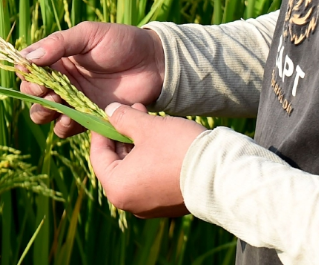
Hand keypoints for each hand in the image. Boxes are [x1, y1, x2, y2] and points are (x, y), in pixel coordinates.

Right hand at [18, 22, 164, 137]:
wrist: (154, 63)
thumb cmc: (122, 42)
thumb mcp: (89, 34)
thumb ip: (59, 43)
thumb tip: (27, 57)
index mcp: (58, 58)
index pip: (30, 69)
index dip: (27, 75)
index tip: (36, 77)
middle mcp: (62, 81)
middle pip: (33, 96)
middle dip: (35, 97)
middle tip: (48, 93)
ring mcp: (74, 101)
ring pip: (45, 115)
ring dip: (46, 113)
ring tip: (60, 105)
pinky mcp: (88, 118)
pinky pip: (66, 128)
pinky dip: (65, 125)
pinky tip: (75, 117)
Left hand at [90, 103, 205, 218]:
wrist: (220, 175)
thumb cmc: (177, 150)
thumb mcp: (147, 127)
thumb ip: (123, 118)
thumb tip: (109, 111)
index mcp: (118, 188)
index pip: (98, 155)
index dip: (102, 131)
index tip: (108, 114)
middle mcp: (130, 203)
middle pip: (117, 163)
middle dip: (124, 134)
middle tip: (134, 111)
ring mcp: (150, 206)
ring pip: (135, 169)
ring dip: (138, 144)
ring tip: (150, 120)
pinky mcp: (167, 204)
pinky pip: (150, 179)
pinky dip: (151, 160)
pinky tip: (162, 139)